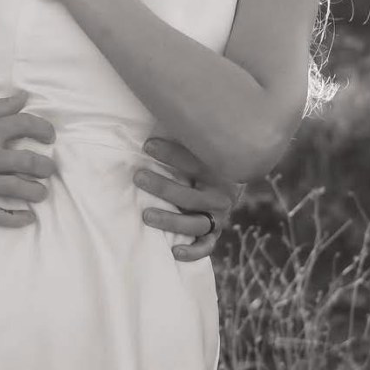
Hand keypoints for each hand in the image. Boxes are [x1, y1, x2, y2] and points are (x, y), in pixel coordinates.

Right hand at [0, 93, 57, 227]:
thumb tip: (23, 98)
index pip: (25, 125)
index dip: (44, 129)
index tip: (49, 137)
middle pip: (30, 161)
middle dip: (47, 167)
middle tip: (49, 169)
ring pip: (20, 190)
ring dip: (38, 192)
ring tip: (40, 191)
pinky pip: (1, 216)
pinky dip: (19, 219)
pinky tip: (28, 217)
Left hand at [134, 137, 241, 261]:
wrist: (232, 181)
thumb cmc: (206, 159)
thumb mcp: (201, 147)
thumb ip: (184, 137)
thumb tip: (158, 117)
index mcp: (218, 172)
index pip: (194, 162)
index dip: (170, 153)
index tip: (146, 145)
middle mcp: (220, 196)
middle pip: (191, 196)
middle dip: (163, 187)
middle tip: (137, 177)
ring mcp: (219, 217)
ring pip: (195, 223)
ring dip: (171, 220)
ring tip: (146, 215)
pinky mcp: (215, 233)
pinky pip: (206, 246)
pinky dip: (193, 251)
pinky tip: (175, 252)